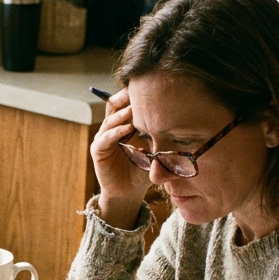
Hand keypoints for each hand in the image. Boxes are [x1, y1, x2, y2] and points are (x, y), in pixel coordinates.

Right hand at [89, 88, 149, 228]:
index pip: (126, 102)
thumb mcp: (154, 148)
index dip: (135, 94)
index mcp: (123, 124)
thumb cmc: (142, 170)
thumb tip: (181, 118)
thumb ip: (159, 134)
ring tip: (135, 108)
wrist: (129, 192)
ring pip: (110, 118)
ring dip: (123, 113)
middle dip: (126, 97)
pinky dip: (116, 131)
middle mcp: (111, 127)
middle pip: (115, 104)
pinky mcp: (97, 150)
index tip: (151, 86)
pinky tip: (128, 129)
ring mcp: (103, 138)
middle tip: (140, 90)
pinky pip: (105, 137)